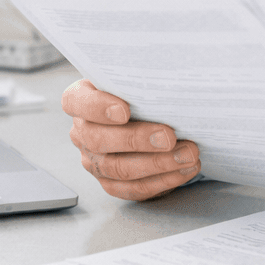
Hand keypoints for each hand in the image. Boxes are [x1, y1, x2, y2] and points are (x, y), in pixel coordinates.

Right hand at [62, 79, 199, 200]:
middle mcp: (83, 131)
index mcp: (82, 99)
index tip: (124, 111)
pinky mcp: (111, 182)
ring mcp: (94, 160)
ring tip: (187, 155)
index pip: (77, 102)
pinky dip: (162, 180)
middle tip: (169, 137)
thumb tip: (170, 78)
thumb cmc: (141, 90)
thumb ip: (144, 76)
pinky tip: (184, 170)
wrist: (149, 111)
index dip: (98, 107)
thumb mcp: (138, 76)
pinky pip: (133, 188)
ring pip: (118, 168)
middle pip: (99, 140)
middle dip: (138, 140)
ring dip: (158, 164)